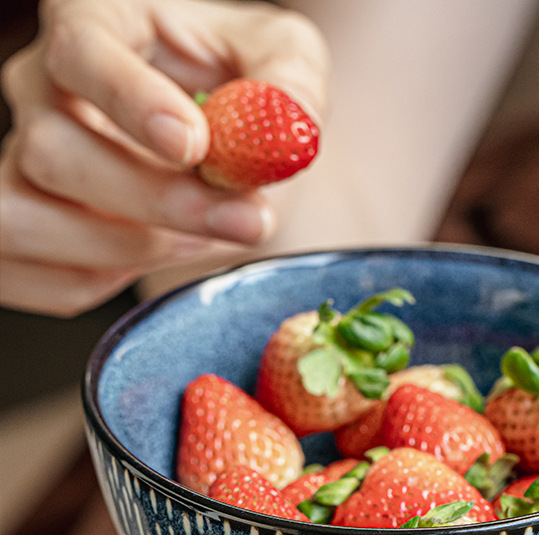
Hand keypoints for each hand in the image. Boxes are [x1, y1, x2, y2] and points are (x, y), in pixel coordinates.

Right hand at [0, 0, 327, 315]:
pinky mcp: (25, 227)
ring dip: (129, 248)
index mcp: (97, 23)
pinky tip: (161, 255)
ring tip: (203, 237)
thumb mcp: (282, 60)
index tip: (194, 146)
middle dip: (158, 202)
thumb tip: (286, 125)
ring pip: (27, 221)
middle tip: (245, 221)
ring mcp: (20, 161)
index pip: (80, 51)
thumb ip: (288, 81)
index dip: (131, 101)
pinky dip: (108, 281)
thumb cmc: (242, 88)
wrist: (225, 148)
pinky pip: (44, 278)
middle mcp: (41, 89)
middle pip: (53, 152)